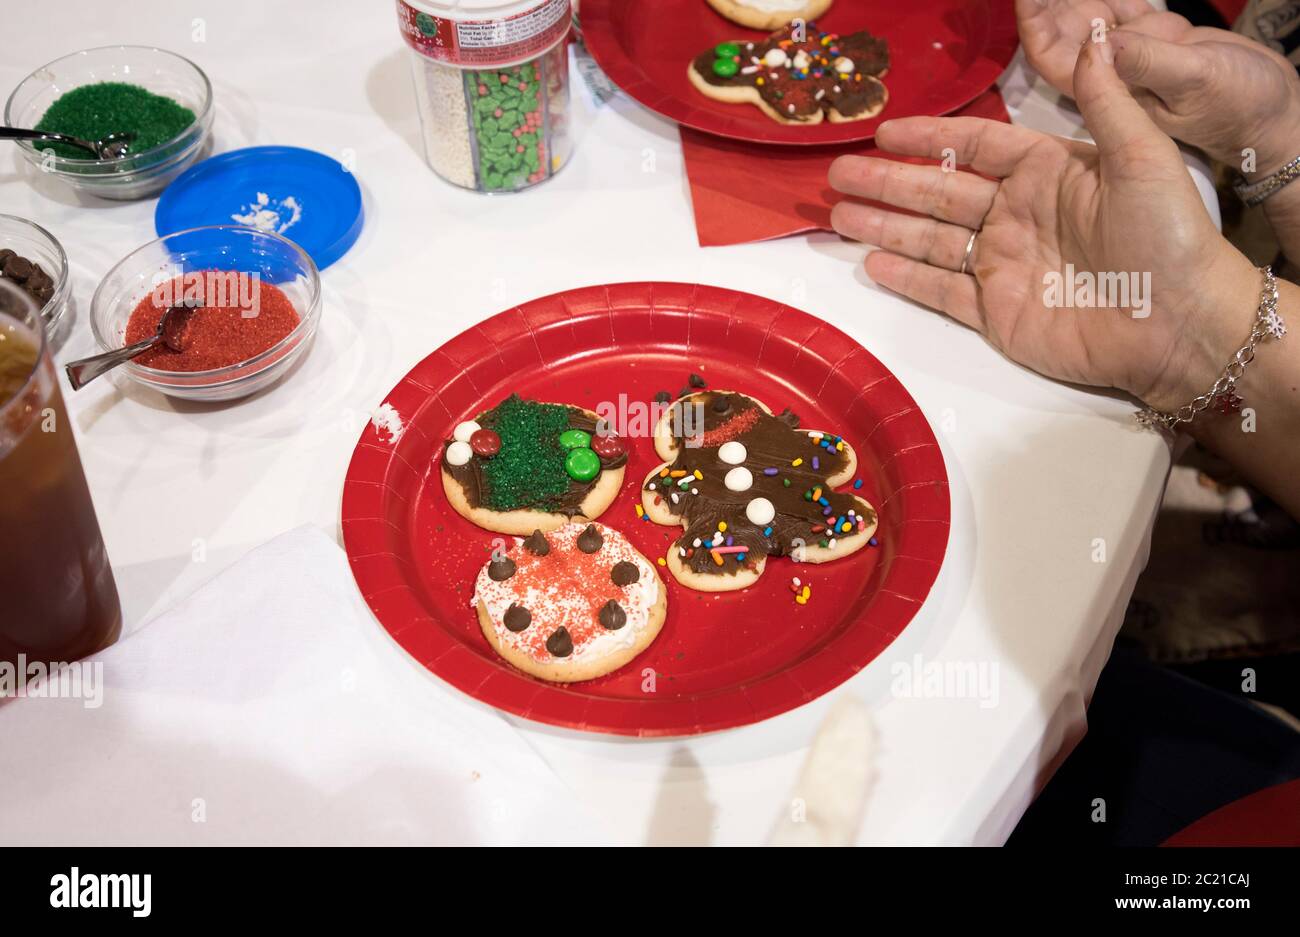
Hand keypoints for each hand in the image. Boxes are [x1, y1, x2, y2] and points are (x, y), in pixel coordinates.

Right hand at [829, 37, 1259, 411]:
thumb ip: (1105, 99)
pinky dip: (907, 279)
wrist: (1177, 324)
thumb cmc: (1166, 235)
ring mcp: (1003, 266)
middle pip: (939, 193)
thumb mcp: (1141, 157)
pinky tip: (871, 263)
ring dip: (884, 226)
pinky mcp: (998, 314)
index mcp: (1047, 174)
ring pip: (930, 240)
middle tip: (838, 174)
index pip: (975, 147)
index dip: (929, 138)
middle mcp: (1017, 216)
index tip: (884, 131)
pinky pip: (942, 292)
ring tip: (837, 215)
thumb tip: (1091, 34)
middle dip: (887, 183)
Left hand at [1017, 0, 1299, 169]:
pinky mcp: (1154, 39)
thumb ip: (1150, 64)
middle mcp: (1113, 75)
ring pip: (1090, 16)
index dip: (1036, 27)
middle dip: (1049, 3)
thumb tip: (1105, 43)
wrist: (1272, 110)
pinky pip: (1121, 8)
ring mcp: (1132, 55)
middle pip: (1065, 33)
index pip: (1057, 58)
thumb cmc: (1238, 106)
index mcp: (1111, 93)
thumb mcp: (1196, 80)